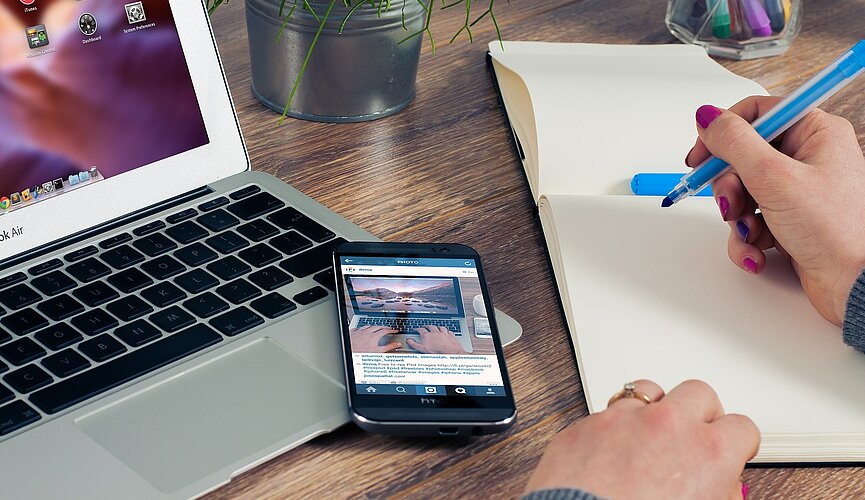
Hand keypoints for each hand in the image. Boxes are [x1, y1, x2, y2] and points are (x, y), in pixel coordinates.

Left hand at [349, 325, 400, 352]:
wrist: (349, 350)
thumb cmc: (362, 353)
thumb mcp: (378, 351)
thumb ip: (388, 347)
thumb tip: (397, 345)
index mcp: (374, 336)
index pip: (385, 331)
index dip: (391, 330)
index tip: (395, 330)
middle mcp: (367, 332)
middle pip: (378, 326)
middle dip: (384, 327)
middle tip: (388, 328)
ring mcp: (360, 331)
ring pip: (368, 326)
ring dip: (374, 327)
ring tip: (376, 328)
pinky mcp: (353, 332)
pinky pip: (359, 328)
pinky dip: (363, 328)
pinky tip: (363, 330)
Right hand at [405, 325, 466, 353]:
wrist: (450, 352)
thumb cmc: (437, 352)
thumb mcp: (422, 349)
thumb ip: (414, 344)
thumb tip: (408, 340)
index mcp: (427, 335)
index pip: (420, 330)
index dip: (417, 329)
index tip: (415, 329)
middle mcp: (435, 332)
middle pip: (430, 327)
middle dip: (426, 326)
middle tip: (424, 326)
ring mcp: (444, 333)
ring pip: (440, 327)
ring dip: (437, 327)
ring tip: (436, 327)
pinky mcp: (450, 336)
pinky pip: (448, 331)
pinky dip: (446, 331)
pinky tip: (446, 332)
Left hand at [525, 380, 758, 498]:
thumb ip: (720, 492)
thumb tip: (721, 488)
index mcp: (708, 452)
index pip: (742, 428)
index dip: (737, 443)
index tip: (731, 450)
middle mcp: (668, 425)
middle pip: (699, 394)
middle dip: (700, 415)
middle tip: (692, 439)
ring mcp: (624, 419)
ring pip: (650, 390)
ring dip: (655, 409)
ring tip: (650, 436)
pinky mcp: (586, 424)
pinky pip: (608, 412)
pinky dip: (615, 427)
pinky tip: (612, 450)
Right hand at [687, 97, 864, 324]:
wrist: (856, 285)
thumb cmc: (836, 230)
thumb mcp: (774, 177)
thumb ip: (734, 143)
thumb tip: (708, 117)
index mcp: (814, 133)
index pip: (755, 114)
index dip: (722, 133)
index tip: (701, 155)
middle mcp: (807, 158)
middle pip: (741, 157)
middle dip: (729, 187)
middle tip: (731, 203)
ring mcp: (797, 191)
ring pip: (741, 192)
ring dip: (737, 218)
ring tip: (750, 232)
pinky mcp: (789, 221)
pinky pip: (750, 221)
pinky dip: (746, 238)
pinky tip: (757, 251)